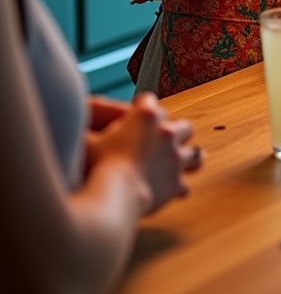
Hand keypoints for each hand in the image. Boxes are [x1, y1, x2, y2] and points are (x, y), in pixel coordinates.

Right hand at [92, 93, 202, 213]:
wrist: (116, 193)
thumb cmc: (98, 163)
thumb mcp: (87, 139)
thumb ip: (83, 127)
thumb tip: (72, 121)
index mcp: (146, 115)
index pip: (149, 100)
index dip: (140, 106)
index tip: (134, 112)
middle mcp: (167, 133)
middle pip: (183, 126)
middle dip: (174, 132)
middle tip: (162, 140)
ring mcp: (176, 158)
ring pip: (195, 154)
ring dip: (187, 158)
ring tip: (179, 162)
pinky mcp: (177, 183)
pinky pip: (184, 186)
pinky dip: (177, 188)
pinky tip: (170, 191)